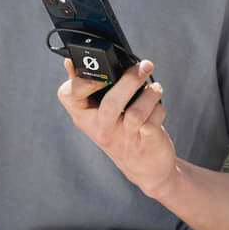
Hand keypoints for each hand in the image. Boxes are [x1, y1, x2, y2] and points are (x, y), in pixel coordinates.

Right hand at [56, 59, 176, 195]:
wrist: (144, 167)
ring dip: (150, 94)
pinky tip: (157, 106)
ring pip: (135, 113)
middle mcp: (101, 129)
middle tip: (144, 66)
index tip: (103, 70)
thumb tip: (70, 61)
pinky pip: (152, 122)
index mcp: (84, 116)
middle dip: (130, 80)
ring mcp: (123, 139)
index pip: (70, 96)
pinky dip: (159, 108)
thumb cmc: (119, 130)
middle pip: (111, 104)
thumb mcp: (97, 112)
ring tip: (154, 88)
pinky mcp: (145, 145)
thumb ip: (85, 86)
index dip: (85, 81)